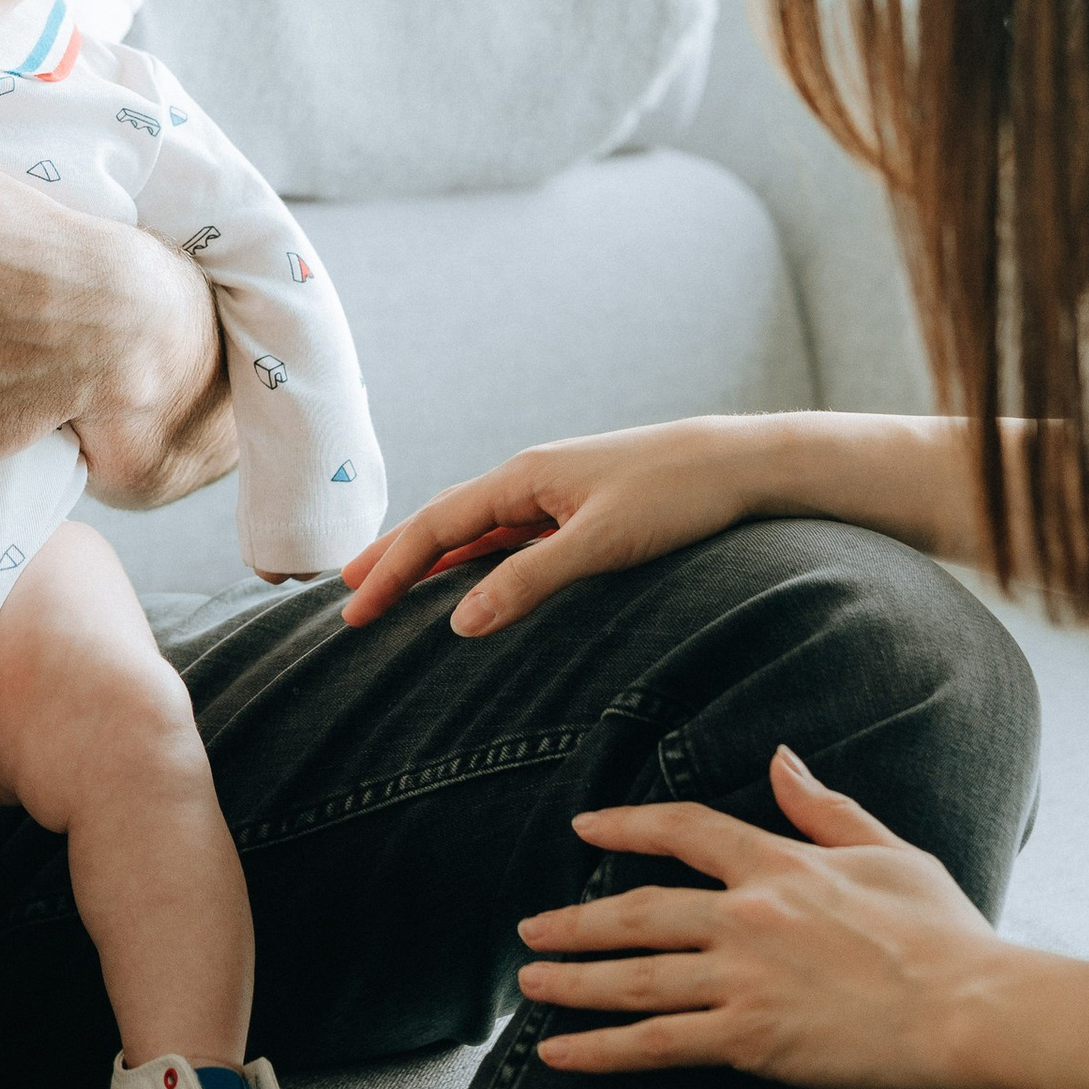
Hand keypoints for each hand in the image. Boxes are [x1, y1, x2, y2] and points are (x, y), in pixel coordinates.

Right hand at [340, 420, 787, 636]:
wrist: (742, 464)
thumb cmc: (677, 498)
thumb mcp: (600, 544)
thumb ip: (528, 581)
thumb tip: (459, 624)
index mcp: (523, 477)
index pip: (436, 527)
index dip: (390, 569)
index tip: (352, 610)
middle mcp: (529, 478)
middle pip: (442, 522)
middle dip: (392, 559)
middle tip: (346, 598)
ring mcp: (554, 492)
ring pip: (474, 530)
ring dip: (429, 560)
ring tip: (389, 588)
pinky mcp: (579, 508)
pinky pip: (508, 537)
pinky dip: (475, 560)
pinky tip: (467, 579)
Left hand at [512, 745, 1000, 1088]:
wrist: (973, 1013)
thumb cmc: (946, 937)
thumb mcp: (891, 852)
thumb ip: (825, 809)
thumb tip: (782, 759)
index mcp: (781, 865)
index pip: (684, 830)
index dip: (628, 826)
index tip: (585, 829)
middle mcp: (748, 917)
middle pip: (638, 911)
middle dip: (576, 919)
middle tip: (531, 927)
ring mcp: (744, 980)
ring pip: (633, 977)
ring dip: (572, 979)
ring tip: (530, 982)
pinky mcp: (750, 1039)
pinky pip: (656, 1043)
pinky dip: (600, 1049)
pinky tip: (558, 1053)